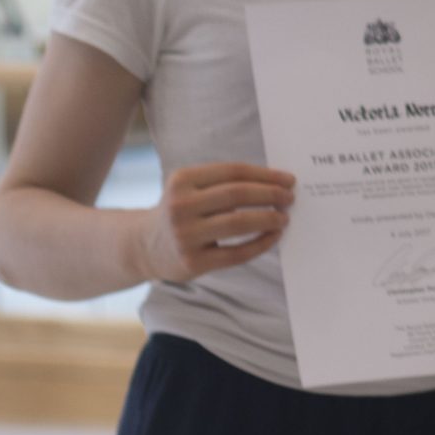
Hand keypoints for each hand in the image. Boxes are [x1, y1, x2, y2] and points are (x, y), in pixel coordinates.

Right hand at [132, 162, 292, 283]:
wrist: (144, 245)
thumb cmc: (182, 211)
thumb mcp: (191, 188)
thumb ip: (225, 183)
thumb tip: (277, 183)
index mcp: (182, 180)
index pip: (233, 172)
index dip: (266, 175)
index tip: (288, 180)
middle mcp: (180, 206)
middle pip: (237, 195)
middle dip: (271, 195)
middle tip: (290, 198)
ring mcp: (185, 235)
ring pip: (239, 223)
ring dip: (269, 219)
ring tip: (284, 217)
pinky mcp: (192, 262)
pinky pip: (237, 253)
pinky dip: (261, 244)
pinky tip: (273, 237)